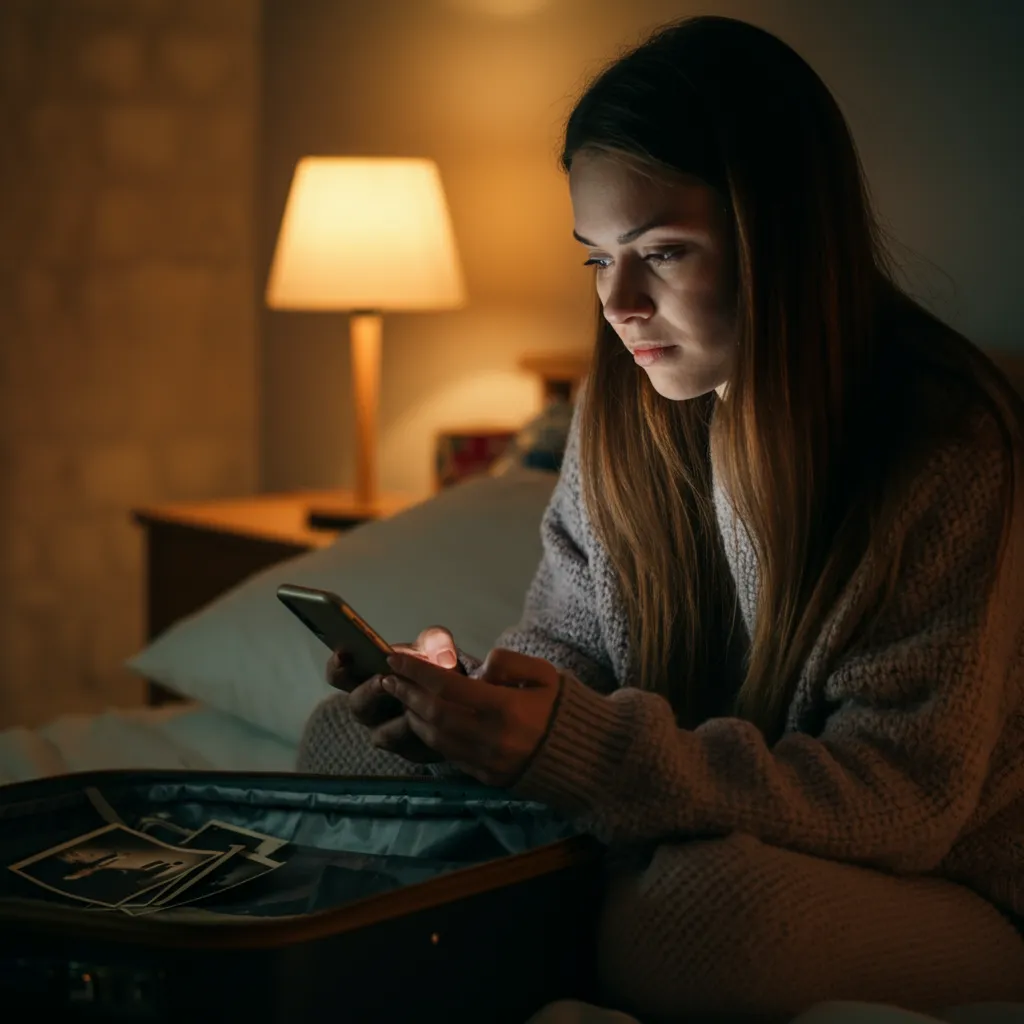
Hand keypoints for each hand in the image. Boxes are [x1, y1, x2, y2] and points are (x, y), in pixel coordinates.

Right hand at [326, 626, 462, 763]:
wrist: (463, 702)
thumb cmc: (435, 670)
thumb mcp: (437, 649)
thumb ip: (435, 642)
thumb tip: (441, 653)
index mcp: (369, 676)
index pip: (339, 673)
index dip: (336, 666)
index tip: (343, 654)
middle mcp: (372, 705)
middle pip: (357, 704)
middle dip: (368, 691)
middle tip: (382, 680)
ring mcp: (386, 729)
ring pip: (380, 732)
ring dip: (395, 719)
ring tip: (411, 707)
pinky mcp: (407, 748)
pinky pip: (405, 746)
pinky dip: (416, 734)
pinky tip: (428, 724)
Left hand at [376, 648, 561, 786]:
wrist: (589, 757)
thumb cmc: (564, 706)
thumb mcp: (545, 673)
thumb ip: (508, 662)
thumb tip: (476, 667)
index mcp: (506, 708)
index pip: (447, 687)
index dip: (416, 671)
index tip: (396, 658)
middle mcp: (492, 738)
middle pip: (434, 714)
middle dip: (407, 693)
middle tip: (390, 677)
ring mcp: (487, 762)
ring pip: (435, 738)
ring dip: (413, 715)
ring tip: (402, 696)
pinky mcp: (486, 777)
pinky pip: (448, 755)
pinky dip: (429, 735)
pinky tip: (423, 719)